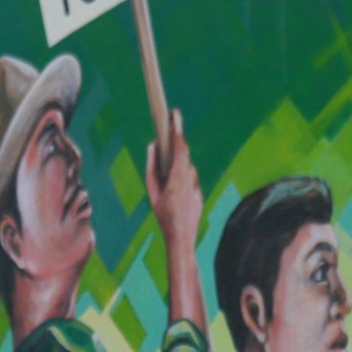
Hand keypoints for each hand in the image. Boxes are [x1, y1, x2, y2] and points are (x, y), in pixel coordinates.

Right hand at [146, 109, 203, 253]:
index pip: (180, 147)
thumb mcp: (152, 190)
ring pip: (187, 171)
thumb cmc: (163, 214)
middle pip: (184, 156)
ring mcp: (197, 187)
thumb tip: (153, 146)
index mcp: (177, 176)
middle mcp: (190, 178)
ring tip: (166, 182)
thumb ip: (152, 166)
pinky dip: (181, 183)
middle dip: (176, 148)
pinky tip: (175, 196)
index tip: (174, 114)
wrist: (181, 238)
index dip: (177, 129)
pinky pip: (190, 183)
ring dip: (177, 170)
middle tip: (169, 139)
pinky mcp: (200, 194)